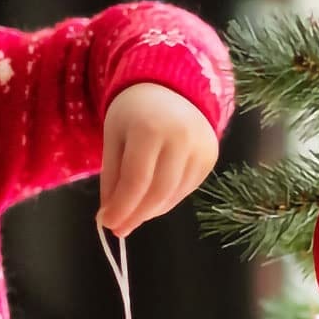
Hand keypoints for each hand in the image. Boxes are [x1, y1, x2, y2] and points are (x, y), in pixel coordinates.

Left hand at [98, 82, 219, 236]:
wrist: (171, 89)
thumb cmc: (134, 114)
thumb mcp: (113, 138)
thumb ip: (111, 178)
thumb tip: (110, 218)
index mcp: (150, 128)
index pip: (136, 180)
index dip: (122, 207)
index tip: (108, 224)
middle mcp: (181, 137)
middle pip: (158, 192)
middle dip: (136, 215)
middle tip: (119, 228)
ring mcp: (200, 148)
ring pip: (173, 195)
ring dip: (151, 211)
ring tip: (134, 213)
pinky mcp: (210, 157)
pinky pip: (186, 189)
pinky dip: (166, 200)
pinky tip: (153, 199)